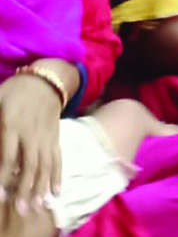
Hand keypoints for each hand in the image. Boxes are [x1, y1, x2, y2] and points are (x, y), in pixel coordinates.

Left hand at [0, 75, 62, 211]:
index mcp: (12, 126)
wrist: (46, 81)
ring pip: (46, 166)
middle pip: (30, 166)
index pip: (8, 157)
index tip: (1, 195)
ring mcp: (46, 138)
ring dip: (42, 188)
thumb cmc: (14, 92)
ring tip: (39, 206)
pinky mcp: (55, 139)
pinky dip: (58, 177)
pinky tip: (57, 193)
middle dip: (26, 189)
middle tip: (21, 209)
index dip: (4, 177)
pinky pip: (58, 159)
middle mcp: (31, 135)